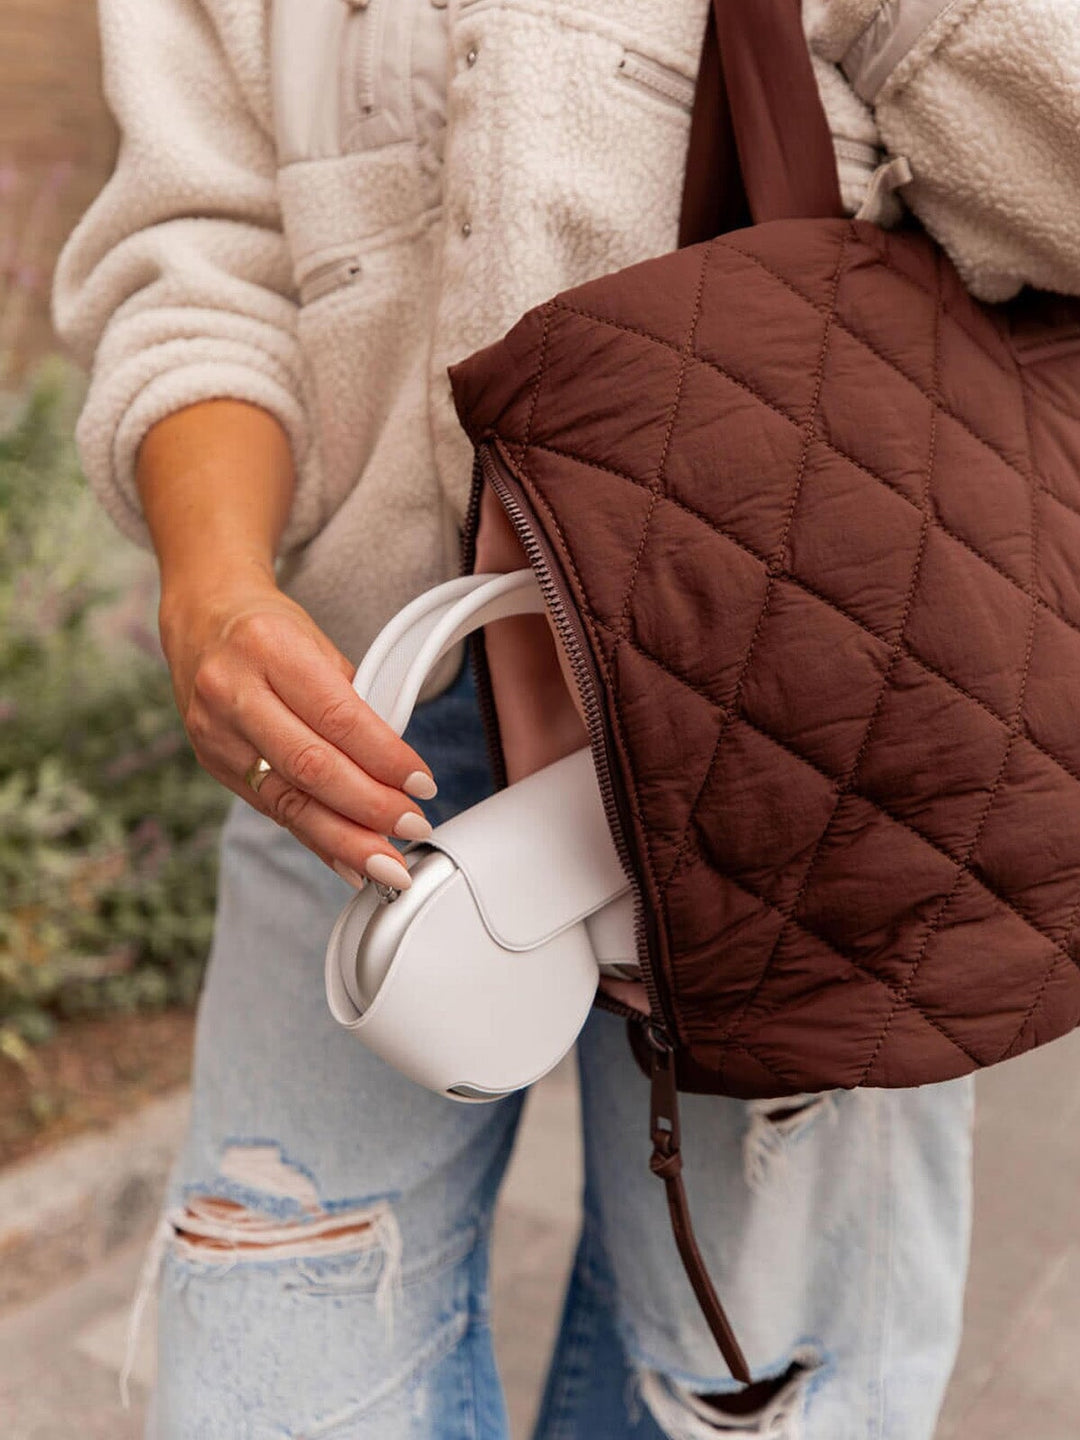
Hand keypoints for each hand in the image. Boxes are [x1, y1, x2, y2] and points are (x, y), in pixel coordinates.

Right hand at [160, 570, 434, 889]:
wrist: (202, 620)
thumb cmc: (271, 630)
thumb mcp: (318, 645)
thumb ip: (352, 706)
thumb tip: (394, 776)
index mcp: (269, 648)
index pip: (338, 717)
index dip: (385, 759)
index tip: (422, 786)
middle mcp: (232, 691)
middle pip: (311, 766)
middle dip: (369, 807)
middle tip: (413, 825)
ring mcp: (215, 732)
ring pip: (289, 800)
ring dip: (345, 839)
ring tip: (387, 862)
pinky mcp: (211, 763)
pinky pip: (273, 811)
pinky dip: (316, 839)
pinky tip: (348, 860)